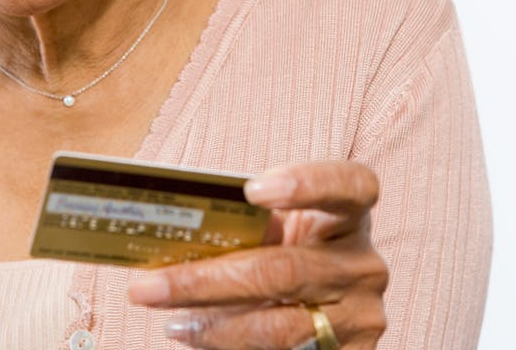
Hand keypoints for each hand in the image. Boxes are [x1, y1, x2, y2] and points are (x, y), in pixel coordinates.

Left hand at [127, 161, 387, 349]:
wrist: (322, 312)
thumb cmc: (286, 255)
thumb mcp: (277, 234)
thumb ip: (247, 228)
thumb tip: (170, 233)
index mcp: (349, 215)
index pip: (351, 186)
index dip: (308, 183)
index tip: (251, 189)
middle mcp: (364, 265)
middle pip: (287, 270)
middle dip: (209, 280)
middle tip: (151, 286)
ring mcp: (362, 317)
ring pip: (282, 327)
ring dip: (215, 326)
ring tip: (170, 320)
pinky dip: (234, 347)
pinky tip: (198, 338)